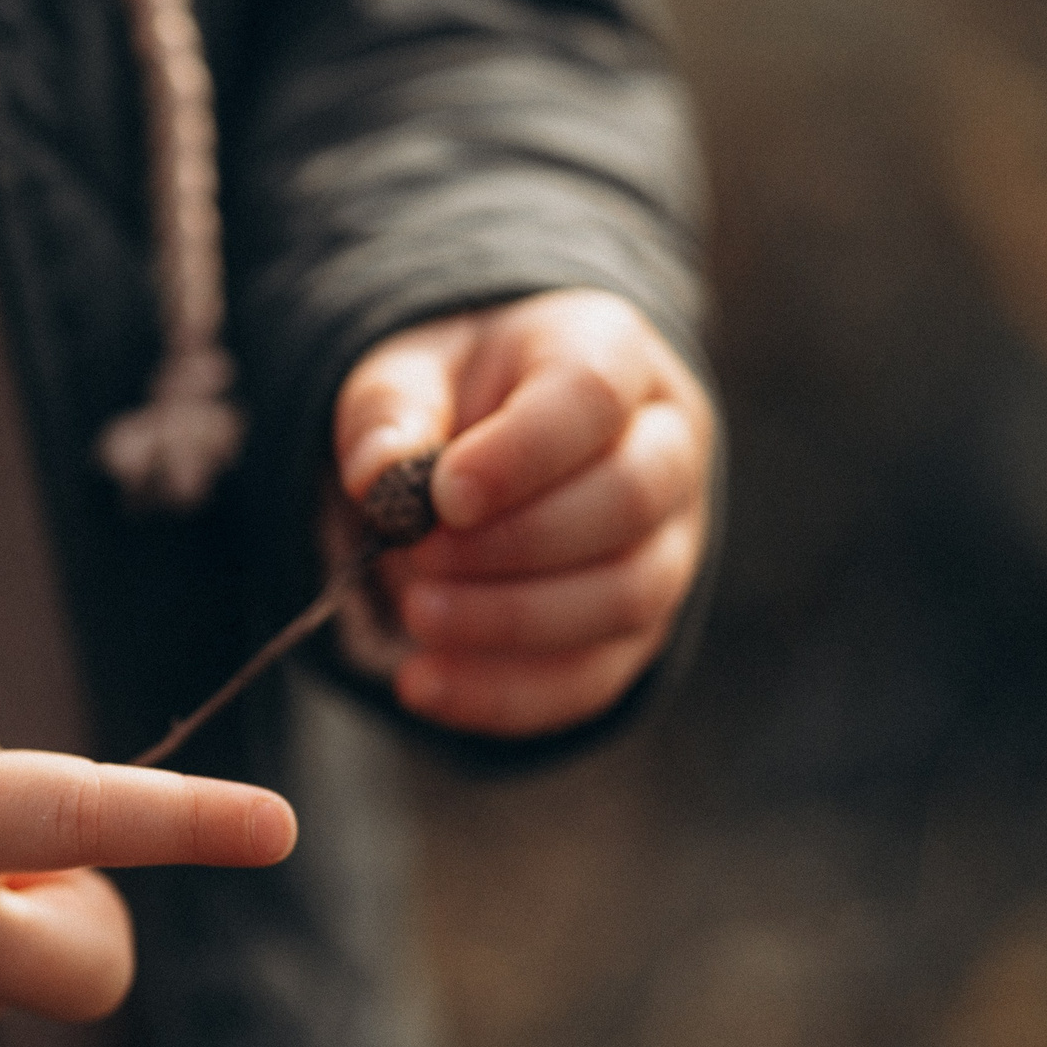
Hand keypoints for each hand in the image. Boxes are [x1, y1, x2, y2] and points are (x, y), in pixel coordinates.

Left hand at [333, 289, 714, 737]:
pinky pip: (593, 677)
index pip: (592, 398)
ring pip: (628, 598)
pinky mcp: (639, 627)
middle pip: (629, 501)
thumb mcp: (406, 372)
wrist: (488, 444)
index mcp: (612, 353)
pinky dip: (506, 694)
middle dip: (515, 544)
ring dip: (511, 622)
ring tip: (416, 613)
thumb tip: (378, 475)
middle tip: (419, 557)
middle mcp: (667, 447)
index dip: (521, 455)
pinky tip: (424, 684)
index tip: (443, 497)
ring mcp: (668, 543)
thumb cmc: (453, 395)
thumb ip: (389, 411)